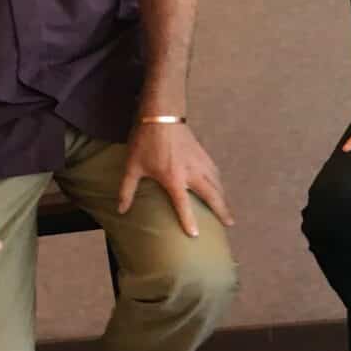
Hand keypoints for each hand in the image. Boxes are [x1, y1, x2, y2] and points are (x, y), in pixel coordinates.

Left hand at [119, 122, 236, 237]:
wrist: (161, 114)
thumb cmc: (145, 141)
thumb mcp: (132, 166)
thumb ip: (127, 190)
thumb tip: (121, 210)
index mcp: (173, 177)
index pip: (183, 204)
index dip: (189, 220)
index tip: (195, 235)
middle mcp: (191, 172)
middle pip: (211, 194)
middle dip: (222, 210)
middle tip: (230, 223)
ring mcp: (199, 161)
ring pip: (216, 183)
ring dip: (223, 197)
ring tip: (228, 209)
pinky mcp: (202, 153)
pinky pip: (215, 171)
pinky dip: (220, 182)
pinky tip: (220, 186)